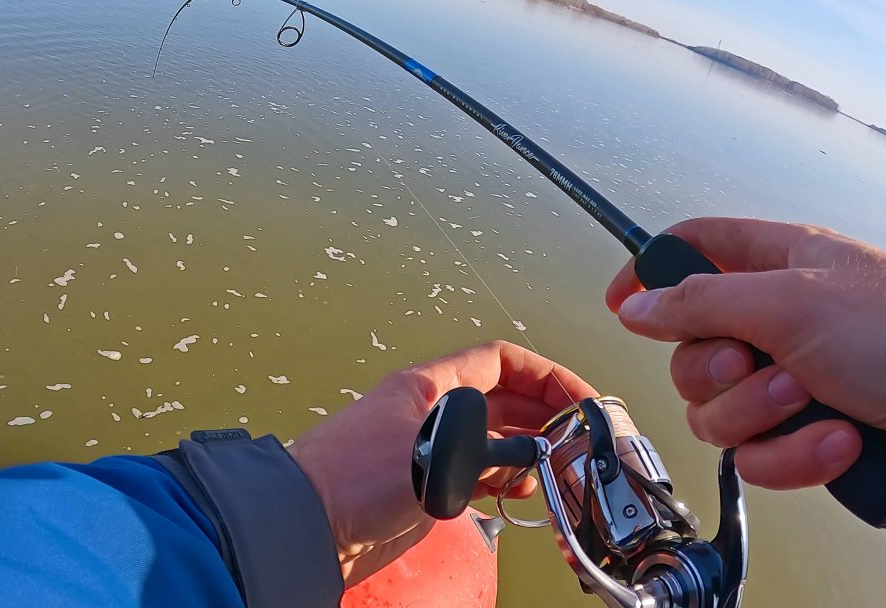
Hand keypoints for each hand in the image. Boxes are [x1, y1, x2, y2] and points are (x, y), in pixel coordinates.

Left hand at [287, 340, 595, 587]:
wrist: (304, 524)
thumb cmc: (356, 477)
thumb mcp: (434, 453)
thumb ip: (490, 451)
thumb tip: (530, 456)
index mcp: (430, 386)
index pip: (500, 361)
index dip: (546, 375)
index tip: (581, 399)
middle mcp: (433, 412)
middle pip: (504, 401)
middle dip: (544, 417)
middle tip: (579, 440)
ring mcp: (429, 450)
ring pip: (494, 441)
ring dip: (527, 452)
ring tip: (550, 470)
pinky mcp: (424, 487)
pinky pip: (478, 475)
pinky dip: (504, 480)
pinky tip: (518, 492)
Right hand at [606, 217, 885, 498]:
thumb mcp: (793, 301)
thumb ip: (700, 301)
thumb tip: (637, 304)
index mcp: (779, 263)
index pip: (694, 248)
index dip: (650, 271)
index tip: (620, 302)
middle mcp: (781, 321)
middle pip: (690, 347)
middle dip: (716, 369)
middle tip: (757, 365)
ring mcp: (795, 381)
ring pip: (716, 409)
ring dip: (760, 415)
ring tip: (812, 402)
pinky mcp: (809, 438)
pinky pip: (756, 456)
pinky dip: (794, 455)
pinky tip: (839, 440)